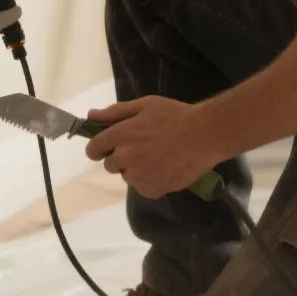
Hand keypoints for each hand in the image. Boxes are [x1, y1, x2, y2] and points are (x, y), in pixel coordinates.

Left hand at [82, 96, 227, 199]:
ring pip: (128, 176)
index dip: (98, 148)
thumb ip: (115, 112)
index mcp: (120, 135)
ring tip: (158, 157)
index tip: (108, 146)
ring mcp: (138, 177)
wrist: (205, 135)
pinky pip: (143, 187)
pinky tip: (165, 168)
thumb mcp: (145, 105)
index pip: (94, 149)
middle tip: (142, 147)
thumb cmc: (175, 115)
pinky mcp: (152, 190)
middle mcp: (125, 158)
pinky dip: (151, 181)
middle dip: (120, 157)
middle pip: (110, 165)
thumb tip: (91, 116)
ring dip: (136, 169)